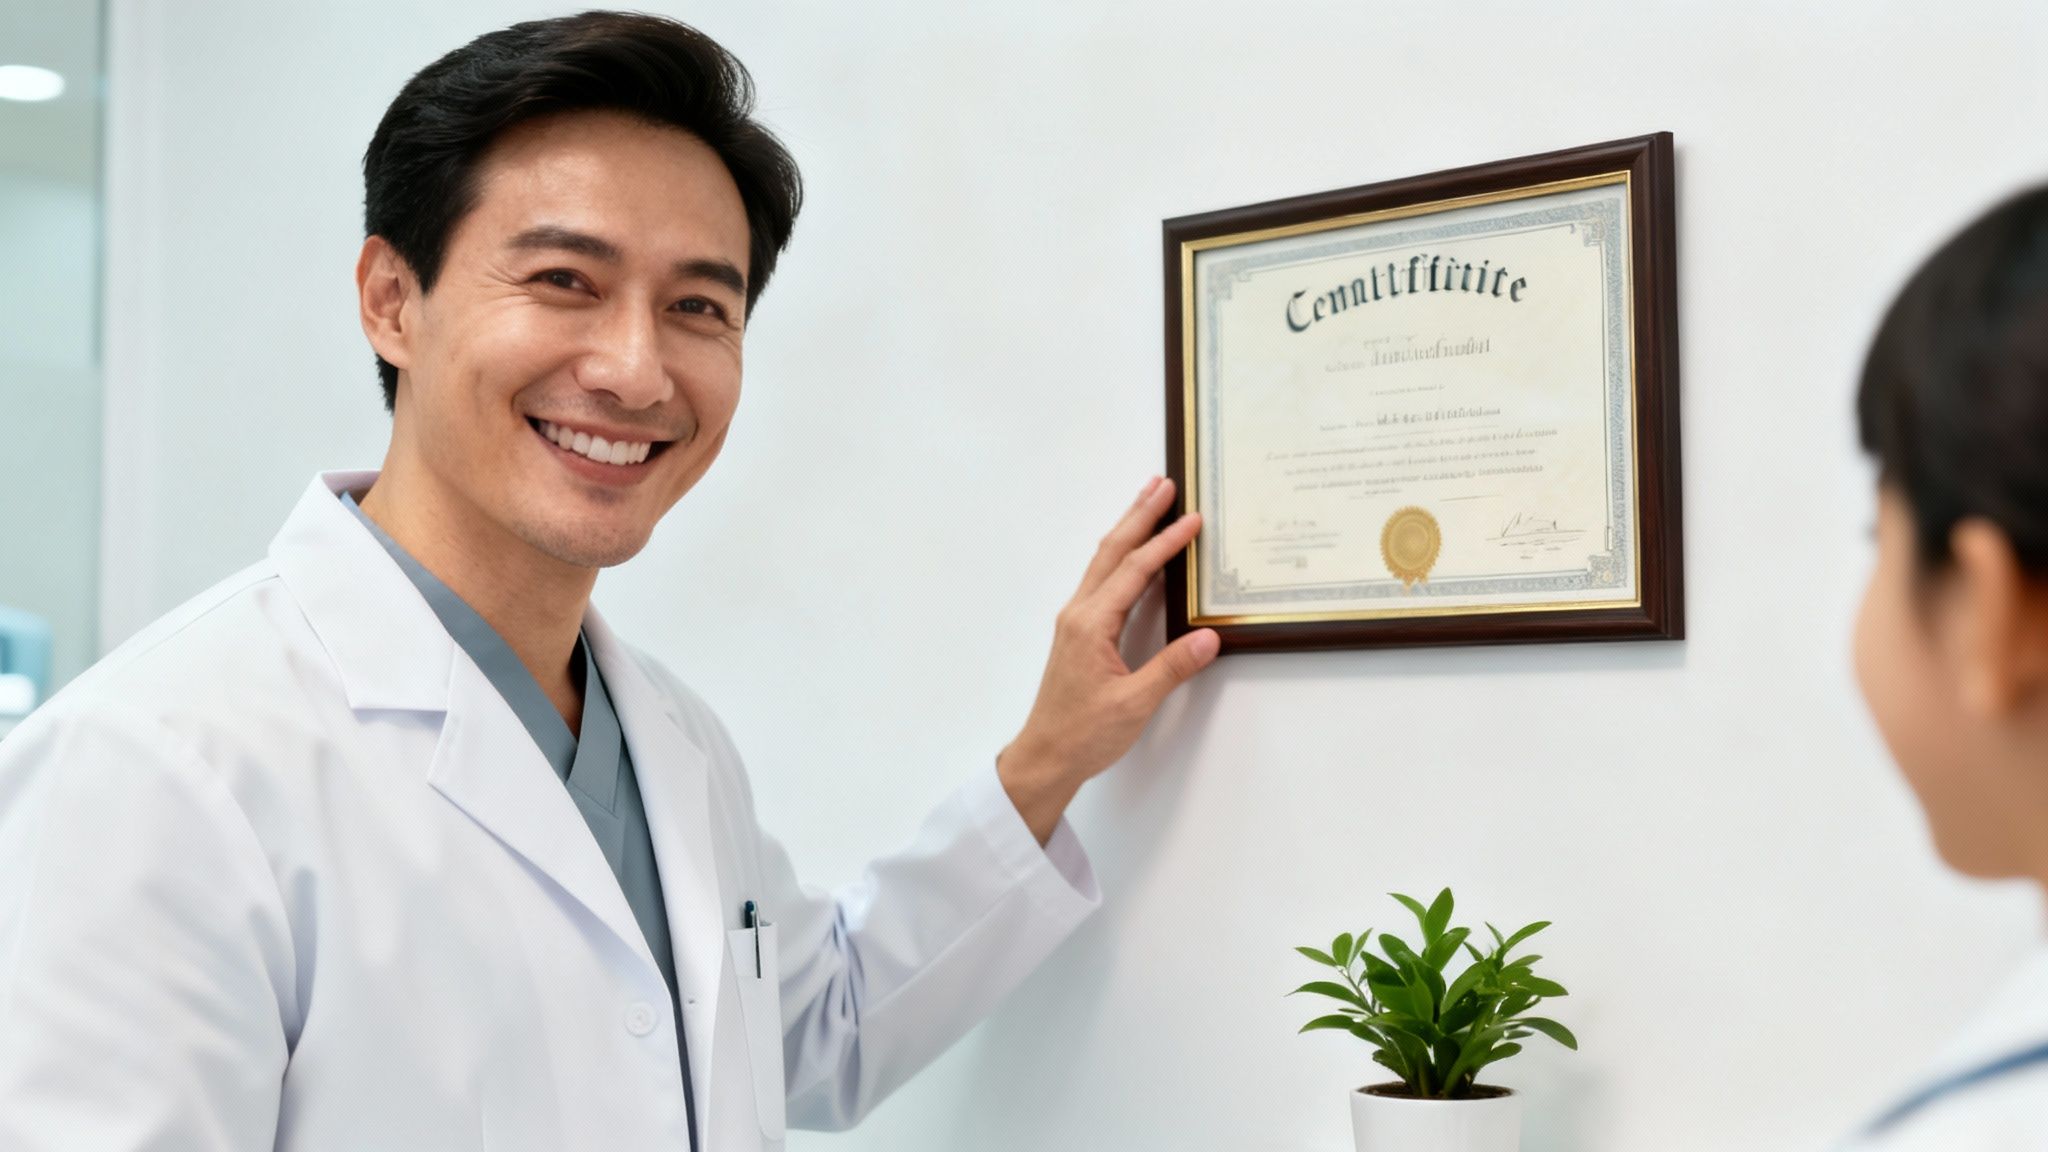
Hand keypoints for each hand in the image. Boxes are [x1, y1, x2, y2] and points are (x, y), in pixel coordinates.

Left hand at [999, 476, 1220, 842]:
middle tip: (1164, 483)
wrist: (1046, 755)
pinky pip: (1101, 579)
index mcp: (1091, 625)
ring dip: (1127, 529)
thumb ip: (1172, 668)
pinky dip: (1120, 555)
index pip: (1134, 571)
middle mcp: (1079, 613)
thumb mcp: (1135, 704)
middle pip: (1112, 551)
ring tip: (1148, 501)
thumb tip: (1209, 637)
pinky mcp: (1079, 632)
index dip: (1165, 543)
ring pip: (1104, 561)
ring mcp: (1076, 621)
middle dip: (1140, 515)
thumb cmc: (1084, 734)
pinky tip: (1130, 551)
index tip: (1192, 519)